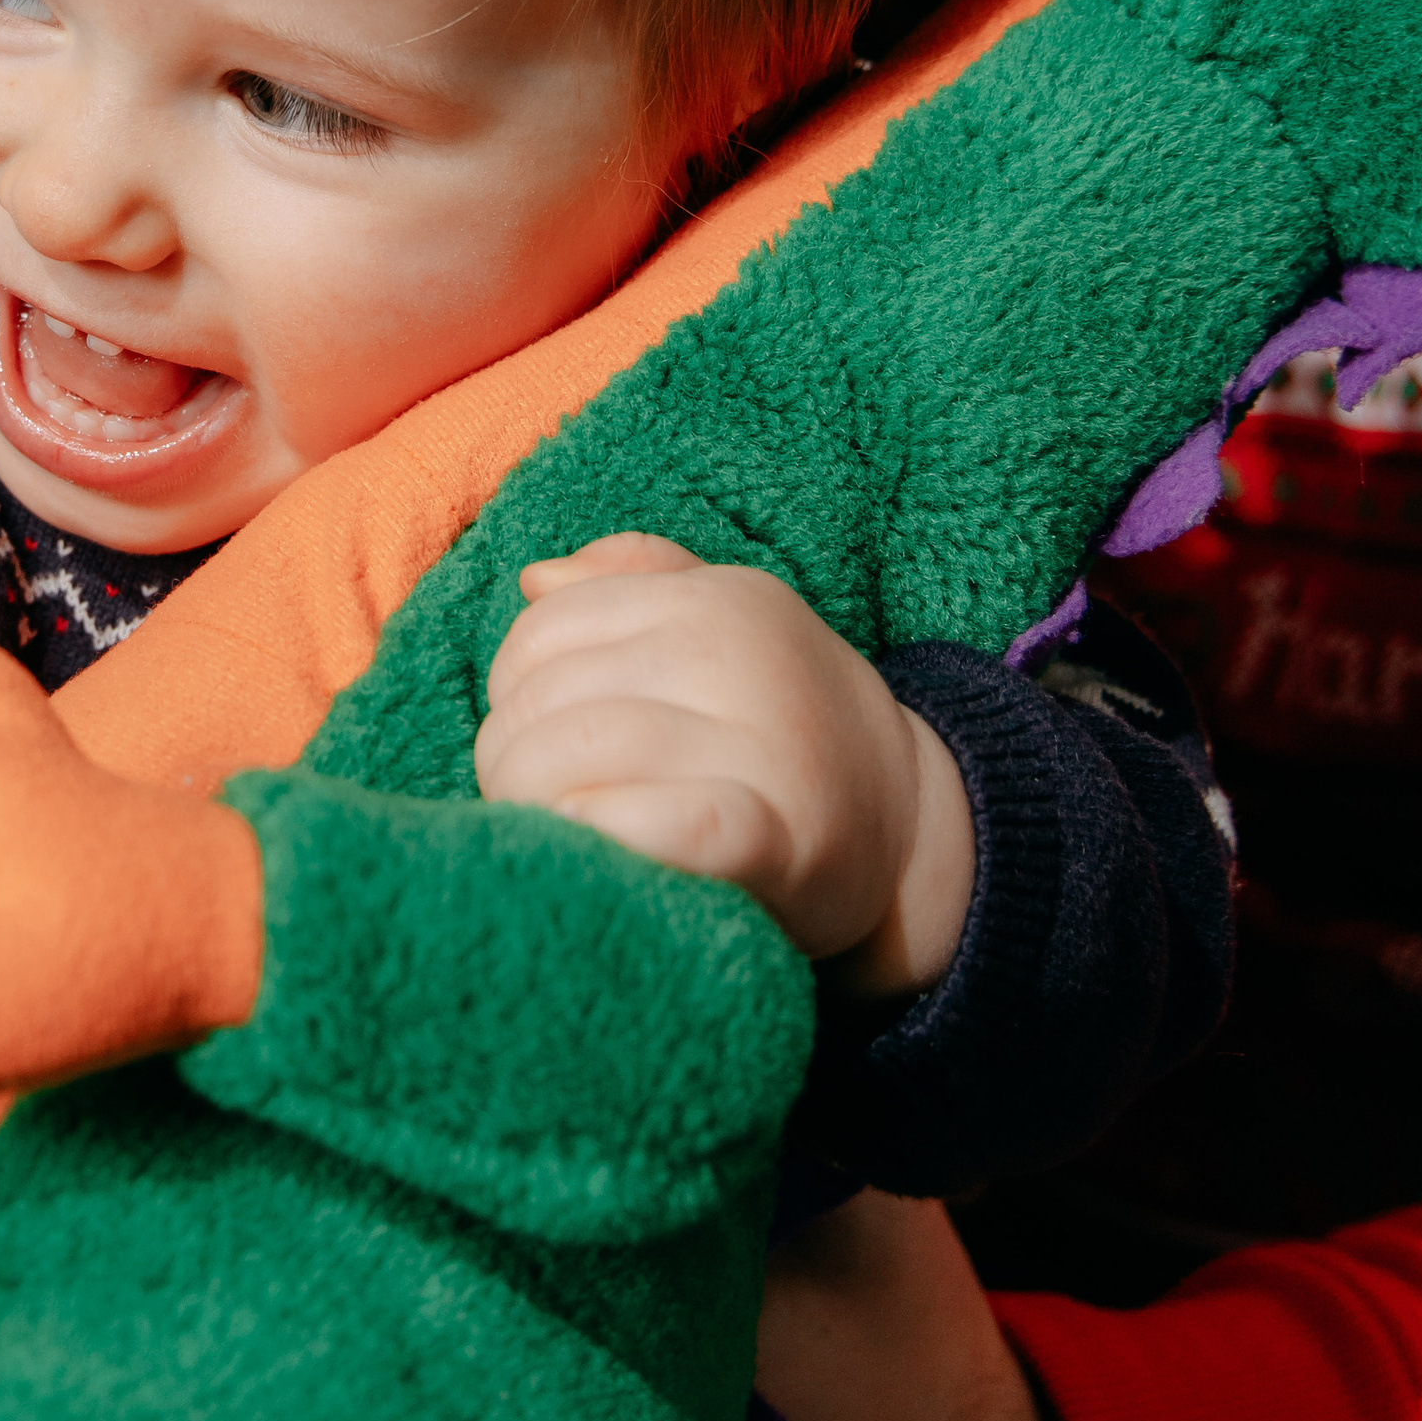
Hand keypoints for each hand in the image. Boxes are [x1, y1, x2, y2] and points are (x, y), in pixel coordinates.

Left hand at [474, 534, 975, 990]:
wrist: (912, 823)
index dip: (511, 691)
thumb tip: (537, 579)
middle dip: (509, 757)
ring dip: (533, 801)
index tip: (533, 736)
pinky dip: (612, 830)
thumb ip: (638, 586)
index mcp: (714, 602)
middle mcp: (738, 657)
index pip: (547, 628)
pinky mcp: (781, 838)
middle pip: (550, 696)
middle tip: (529, 798)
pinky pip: (672, 824)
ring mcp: (765, 745)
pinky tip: (588, 842)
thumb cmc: (784, 724)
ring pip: (581, 750)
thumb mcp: (731, 625)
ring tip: (551, 829)